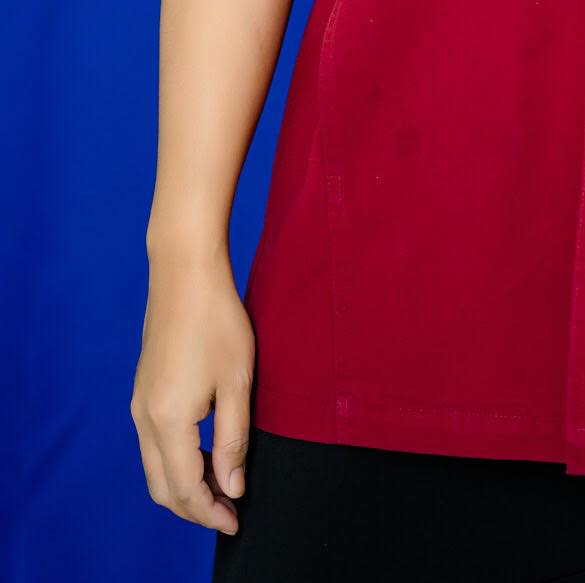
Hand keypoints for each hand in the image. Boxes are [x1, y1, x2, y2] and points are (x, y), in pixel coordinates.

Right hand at [130, 244, 255, 536]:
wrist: (185, 272)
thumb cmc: (218, 321)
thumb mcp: (237, 383)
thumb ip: (233, 440)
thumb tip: (231, 488)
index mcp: (168, 420)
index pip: (185, 488)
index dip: (209, 512)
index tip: (236, 521)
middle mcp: (144, 418)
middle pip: (161, 487)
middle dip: (193, 507)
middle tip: (228, 511)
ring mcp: (138, 404)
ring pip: (154, 467)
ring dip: (183, 485)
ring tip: (220, 485)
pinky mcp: (142, 390)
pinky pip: (152, 445)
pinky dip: (174, 462)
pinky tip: (204, 453)